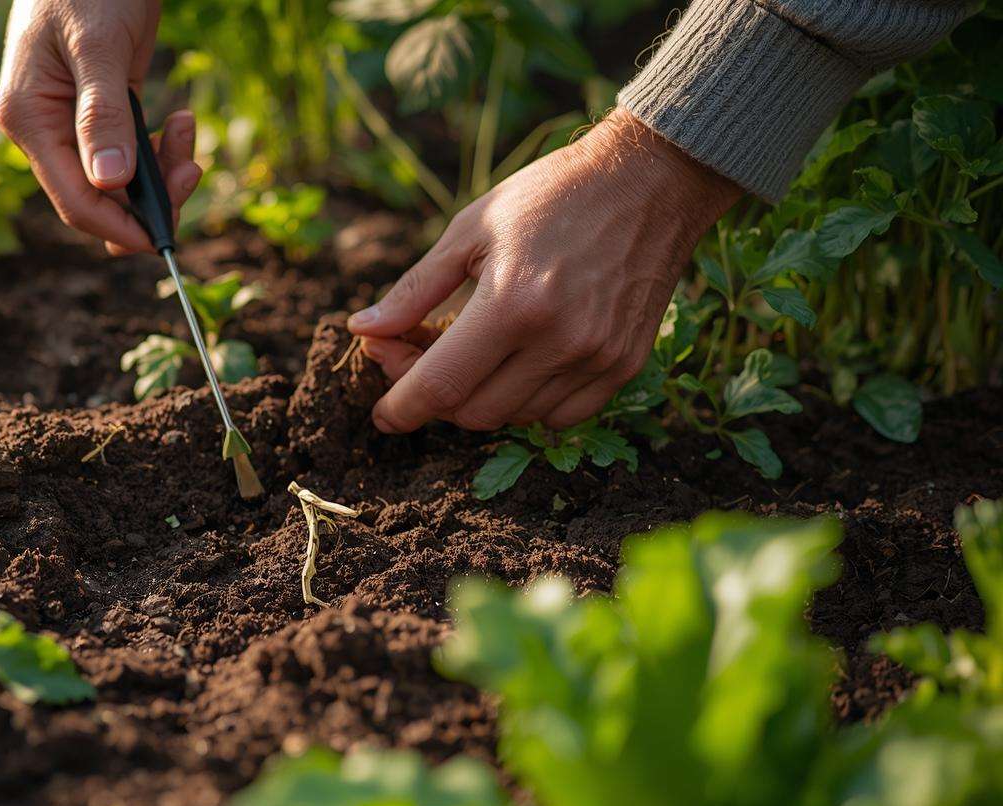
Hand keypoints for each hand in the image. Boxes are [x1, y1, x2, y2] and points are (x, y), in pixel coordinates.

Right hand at [0, 0, 202, 254]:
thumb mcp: (99, 45)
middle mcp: (44, 130)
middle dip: (149, 199)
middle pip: (97, 200)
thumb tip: (110, 182)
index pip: (73, 200)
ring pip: (117, 183)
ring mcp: (70, 124)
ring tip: (187, 129)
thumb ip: (103, 114)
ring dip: (161, 172)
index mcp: (29, 118)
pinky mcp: (100, 113)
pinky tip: (180, 120)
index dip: (119, 227)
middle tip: (193, 168)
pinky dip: (158, 151)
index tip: (164, 237)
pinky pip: (128, 156)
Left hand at [348, 110, 743, 433]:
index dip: (402, 407)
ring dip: (480, 397)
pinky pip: (561, 415)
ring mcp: (596, 358)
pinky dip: (528, 402)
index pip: (440, 385)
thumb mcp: (470, 229)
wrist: (649, 181)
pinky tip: (517, 363)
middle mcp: (558, 341)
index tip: (382, 412)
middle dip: (434, 396)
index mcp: (512, 303)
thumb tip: (362, 329)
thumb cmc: (550, 196)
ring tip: (470, 350)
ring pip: (515, 417)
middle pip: (473, 412)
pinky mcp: (624, 365)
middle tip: (419, 357)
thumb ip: (414, 290)